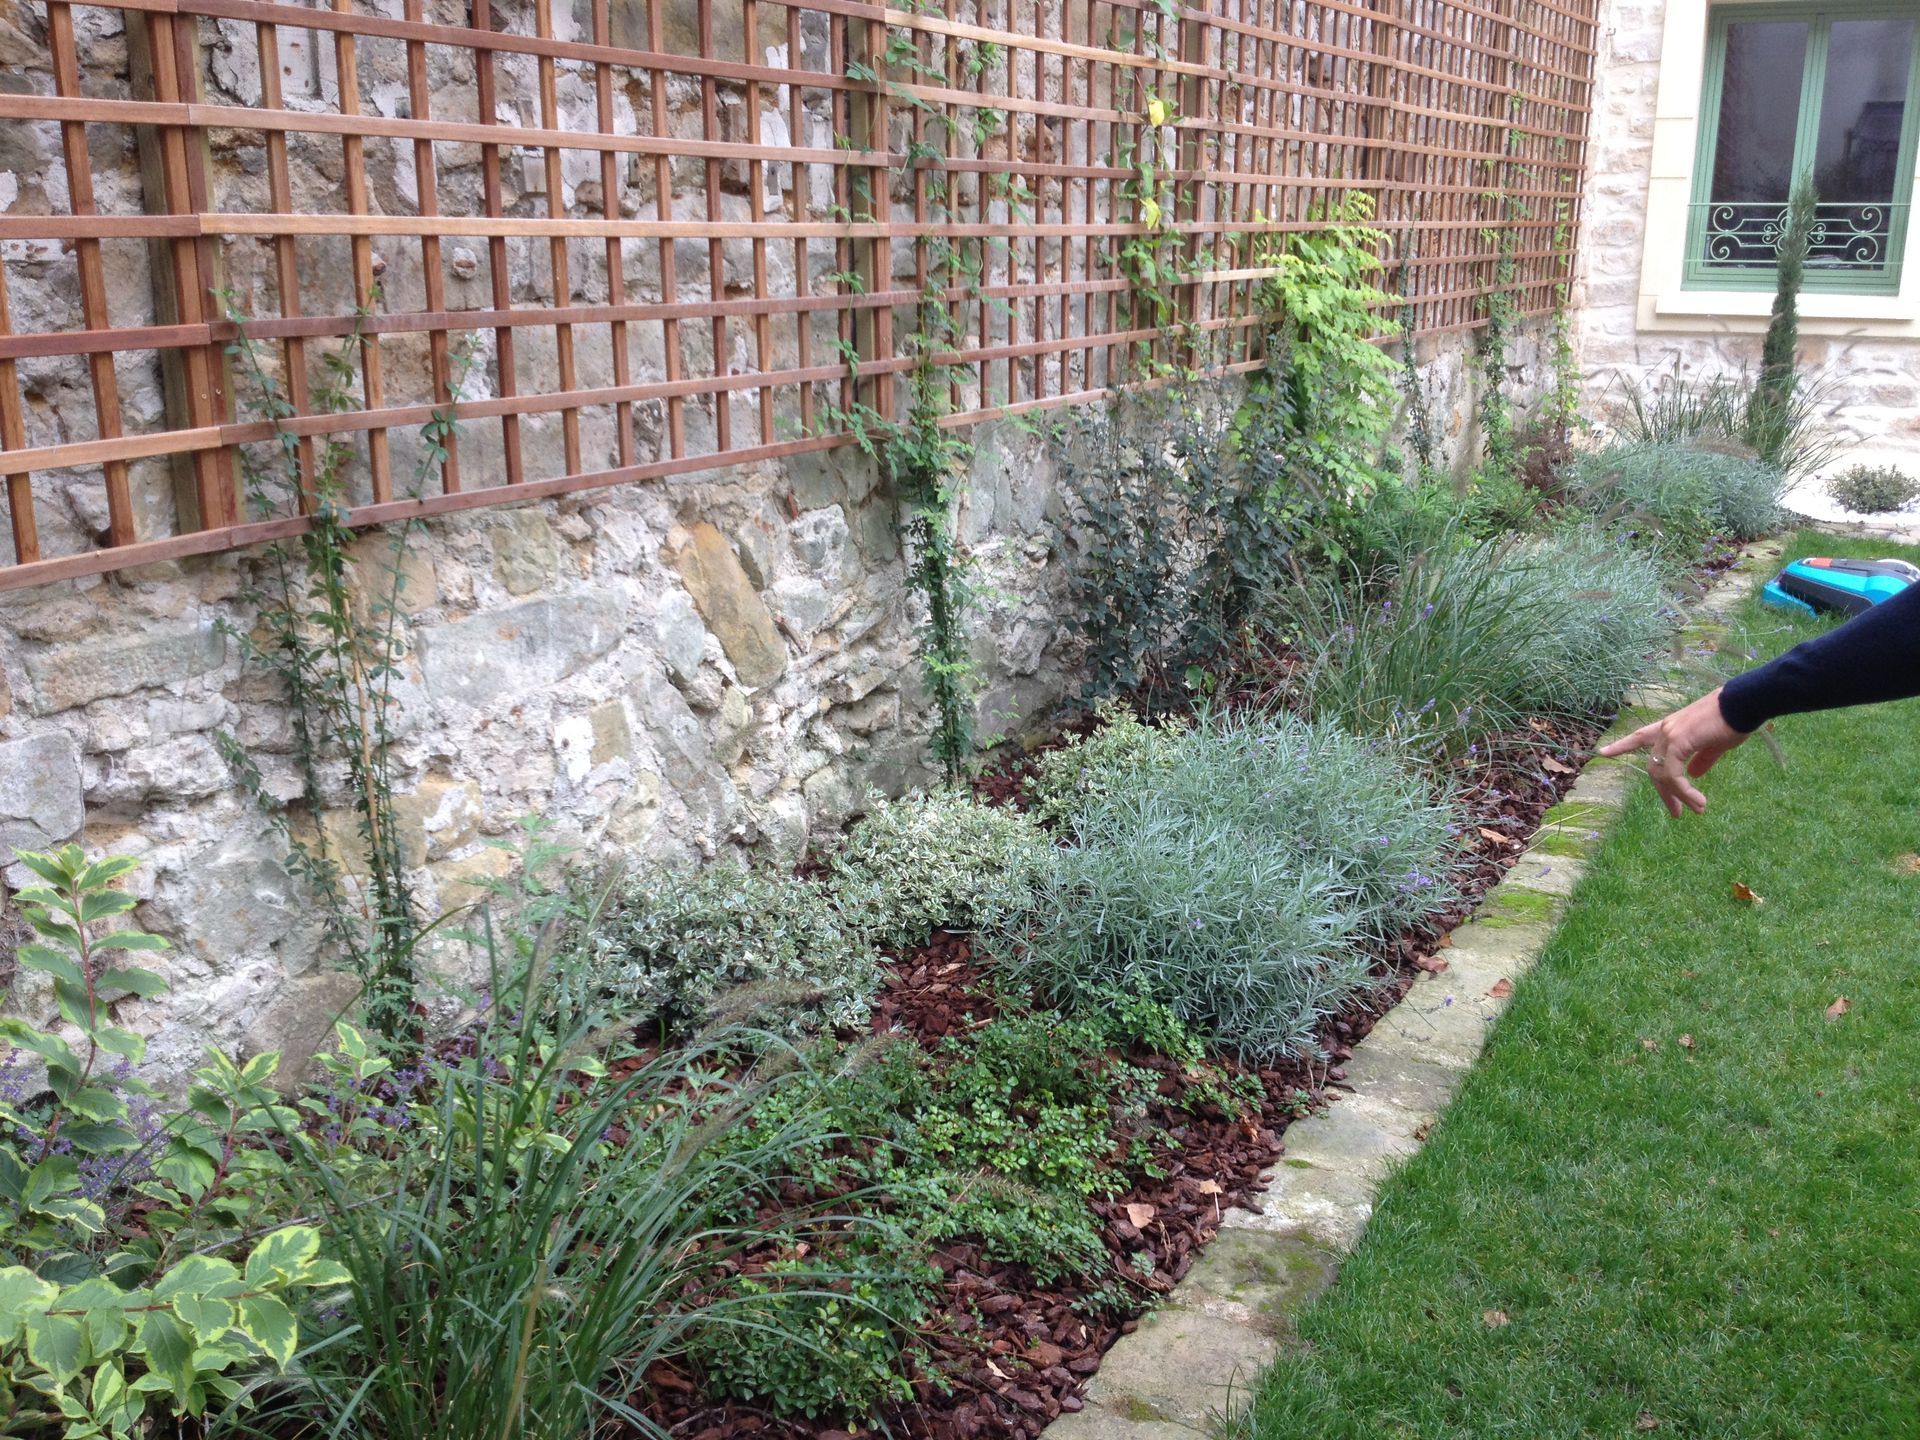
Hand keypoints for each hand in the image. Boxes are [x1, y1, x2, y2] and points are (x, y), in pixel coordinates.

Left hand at [1596, 687, 1750, 816]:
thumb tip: (1695, 775)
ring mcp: (1669, 734)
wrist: (1745, 704)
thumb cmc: (1734, 720)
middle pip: (1654, 767)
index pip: (1640, 737)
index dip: (1622, 746)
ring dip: (1679, 795)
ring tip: (1697, 808)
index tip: (1603, 753)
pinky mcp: (1678, 741)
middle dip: (1665, 793)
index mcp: (1672, 728)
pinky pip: (1673, 773)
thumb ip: (1702, 759)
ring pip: (1663, 773)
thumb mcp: (1715, 744)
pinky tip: (1696, 800)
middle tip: (1678, 813)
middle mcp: (1665, 730)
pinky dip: (1683, 790)